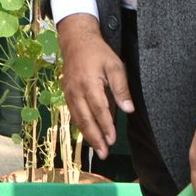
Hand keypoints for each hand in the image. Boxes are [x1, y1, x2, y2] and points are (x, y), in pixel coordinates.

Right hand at [57, 13, 133, 158]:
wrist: (76, 42)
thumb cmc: (99, 53)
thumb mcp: (115, 66)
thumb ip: (121, 88)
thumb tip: (128, 109)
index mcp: (89, 84)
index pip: (99, 110)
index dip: (106, 126)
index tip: (113, 140)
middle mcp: (76, 91)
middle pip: (86, 119)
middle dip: (95, 138)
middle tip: (104, 154)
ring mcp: (69, 93)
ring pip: (78, 119)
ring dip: (88, 136)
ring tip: (98, 150)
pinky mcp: (67, 94)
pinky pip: (74, 114)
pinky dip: (81, 127)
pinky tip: (89, 135)